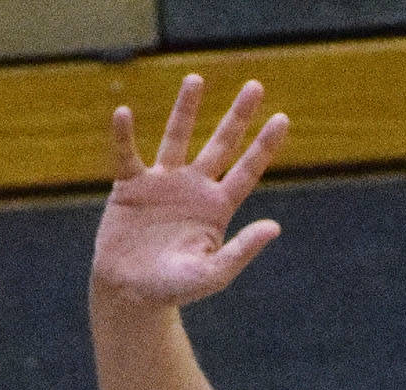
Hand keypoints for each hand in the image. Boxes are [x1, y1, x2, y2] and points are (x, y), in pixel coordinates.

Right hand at [91, 74, 288, 309]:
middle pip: (221, 145)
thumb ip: (241, 251)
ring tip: (196, 78)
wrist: (129, 294)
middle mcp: (194, 188)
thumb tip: (274, 227)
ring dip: (185, 109)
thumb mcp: (211, 275)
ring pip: (177, 138)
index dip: (264, 147)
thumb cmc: (172, 289)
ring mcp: (163, 183)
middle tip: (256, 86)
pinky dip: (124, 136)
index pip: (246, 171)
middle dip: (237, 117)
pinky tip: (123, 114)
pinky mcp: (131, 186)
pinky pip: (127, 155)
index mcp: (217, 208)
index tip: (282, 118)